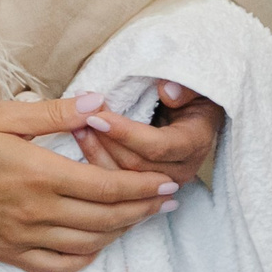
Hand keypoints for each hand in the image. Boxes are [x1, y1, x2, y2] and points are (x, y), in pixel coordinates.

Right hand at [0, 98, 180, 271]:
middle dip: (144, 210)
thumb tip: (100, 104)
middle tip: (168, 201)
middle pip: (106, 219)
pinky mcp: (9, 253)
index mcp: (40, 174)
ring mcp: (23, 236)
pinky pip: (58, 265)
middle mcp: (36, 211)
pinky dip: (85, 257)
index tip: (167, 183)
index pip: (107, 187)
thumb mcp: (8, 115)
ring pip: (88, 244)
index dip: (143, 188)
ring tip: (141, 218)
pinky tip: (98, 244)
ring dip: (121, 232)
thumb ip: (58, 113)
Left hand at [74, 82, 223, 183]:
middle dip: (106, 140)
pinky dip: (96, 159)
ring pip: (122, 178)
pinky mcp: (146, 187)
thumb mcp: (193, 84)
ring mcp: (164, 183)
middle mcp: (182, 169)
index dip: (125, 133)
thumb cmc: (191, 94)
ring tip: (75, 124)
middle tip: (80, 116)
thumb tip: (167, 91)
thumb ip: (185, 86)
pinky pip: (116, 182)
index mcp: (195, 143)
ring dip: (96, 151)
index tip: (97, 116)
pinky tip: (80, 136)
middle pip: (135, 165)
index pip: (157, 146)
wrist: (195, 113)